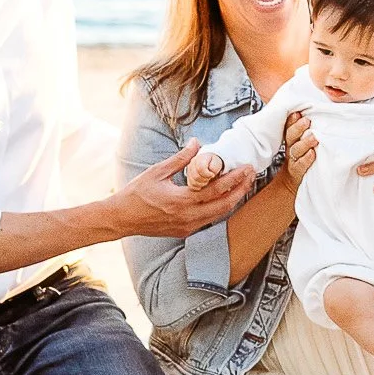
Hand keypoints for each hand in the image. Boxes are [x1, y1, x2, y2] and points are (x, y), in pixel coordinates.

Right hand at [113, 144, 250, 238]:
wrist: (121, 218)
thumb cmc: (135, 193)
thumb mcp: (156, 172)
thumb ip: (180, 159)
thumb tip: (197, 143)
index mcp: (181, 201)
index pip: (217, 190)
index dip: (235, 179)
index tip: (247, 167)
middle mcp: (188, 217)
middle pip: (224, 204)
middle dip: (241, 189)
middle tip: (252, 174)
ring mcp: (187, 226)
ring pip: (219, 214)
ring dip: (233, 199)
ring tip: (244, 184)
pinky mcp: (185, 231)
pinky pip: (209, 220)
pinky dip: (220, 208)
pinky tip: (225, 197)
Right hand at [281, 110, 316, 188]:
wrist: (293, 177)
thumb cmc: (303, 155)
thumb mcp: (302, 141)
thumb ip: (307, 130)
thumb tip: (315, 115)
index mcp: (292, 138)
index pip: (289, 127)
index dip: (292, 120)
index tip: (298, 113)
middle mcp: (291, 147)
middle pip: (291, 136)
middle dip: (298, 128)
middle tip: (306, 121)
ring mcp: (293, 159)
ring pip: (296, 149)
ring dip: (305, 143)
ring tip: (314, 137)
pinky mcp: (298, 170)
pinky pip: (300, 164)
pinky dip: (306, 159)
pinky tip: (312, 153)